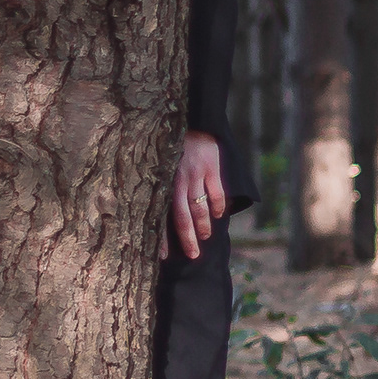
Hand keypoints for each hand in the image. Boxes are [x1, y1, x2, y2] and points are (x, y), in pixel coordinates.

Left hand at [169, 132, 227, 259]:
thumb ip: (162, 187)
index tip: (164, 257)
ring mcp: (195, 174)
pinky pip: (216, 193)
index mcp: (164, 183)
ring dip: (204, 226)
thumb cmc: (171, 147)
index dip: (164, 237)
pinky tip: (218, 215)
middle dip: (189, 239)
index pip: (162, 216)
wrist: (190, 121)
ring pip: (200, 208)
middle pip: (184, 217)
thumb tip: (159, 215)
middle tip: (193, 255)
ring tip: (206, 237)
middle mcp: (178, 181)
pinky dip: (218, 206)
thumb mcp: (161, 166)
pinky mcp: (211, 167)